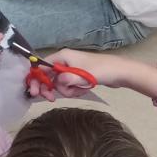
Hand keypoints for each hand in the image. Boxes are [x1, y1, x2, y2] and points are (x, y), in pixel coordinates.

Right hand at [24, 49, 141, 100]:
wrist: (120, 72)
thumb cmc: (101, 70)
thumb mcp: (83, 76)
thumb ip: (67, 79)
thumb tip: (57, 82)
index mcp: (62, 56)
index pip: (41, 66)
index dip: (36, 78)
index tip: (36, 92)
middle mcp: (63, 61)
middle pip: (47, 76)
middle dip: (50, 88)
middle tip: (51, 99)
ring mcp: (70, 69)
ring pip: (58, 83)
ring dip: (66, 90)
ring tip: (79, 91)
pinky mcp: (77, 76)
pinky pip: (68, 85)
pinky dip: (73, 90)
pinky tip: (82, 90)